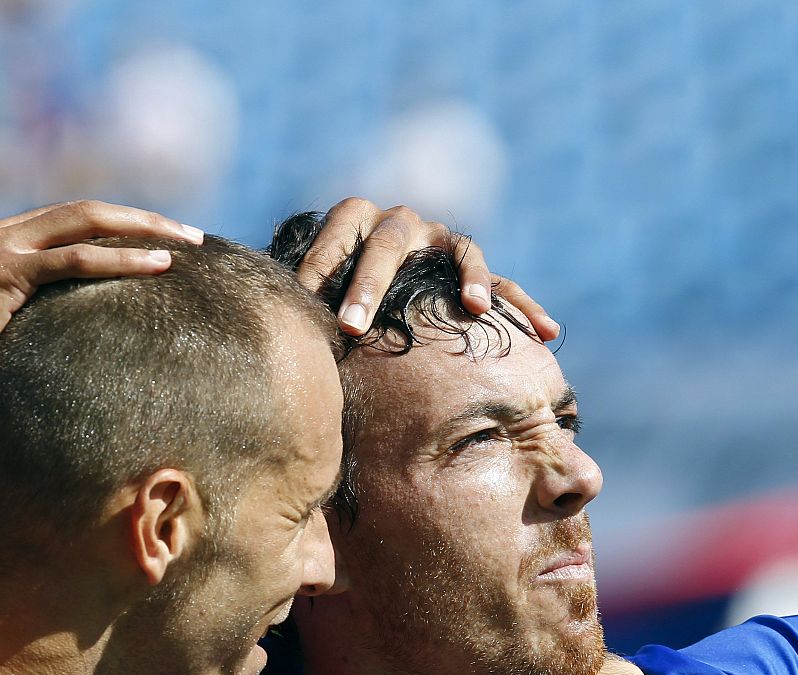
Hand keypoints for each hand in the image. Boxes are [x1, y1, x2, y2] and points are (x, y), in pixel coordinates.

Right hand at [0, 200, 203, 405]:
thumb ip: (9, 316)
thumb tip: (44, 339)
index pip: (65, 221)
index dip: (113, 227)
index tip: (155, 240)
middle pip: (84, 211)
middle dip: (142, 218)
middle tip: (190, 233)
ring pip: (86, 223)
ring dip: (144, 231)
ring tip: (188, 243)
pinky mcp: (3, 272)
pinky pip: (75, 259)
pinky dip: (121, 260)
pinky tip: (158, 267)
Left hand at [296, 197, 558, 339]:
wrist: (364, 289)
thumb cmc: (330, 296)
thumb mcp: (308, 292)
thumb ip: (290, 299)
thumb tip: (251, 322)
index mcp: (359, 219)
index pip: (339, 229)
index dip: (322, 263)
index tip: (306, 304)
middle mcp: (403, 222)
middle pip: (390, 239)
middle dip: (370, 284)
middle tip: (351, 326)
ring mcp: (442, 241)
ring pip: (459, 250)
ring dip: (467, 277)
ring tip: (473, 309)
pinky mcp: (472, 268)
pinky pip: (504, 282)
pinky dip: (524, 303)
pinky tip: (547, 331)